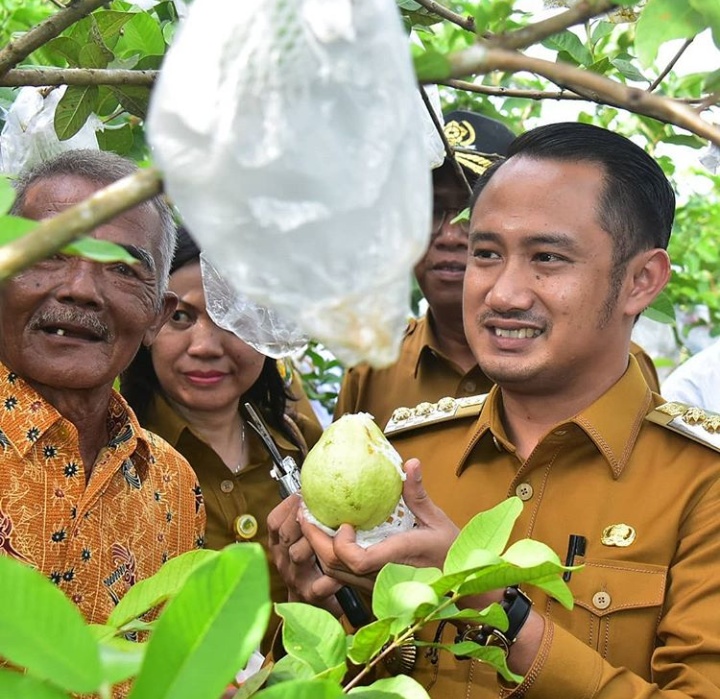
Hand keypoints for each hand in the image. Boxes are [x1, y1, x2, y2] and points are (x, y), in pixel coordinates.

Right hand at [267, 494, 341, 615]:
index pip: (275, 521)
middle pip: (286, 534)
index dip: (291, 505)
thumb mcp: (306, 535)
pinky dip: (332, 575)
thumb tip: (322, 485)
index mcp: (279, 544)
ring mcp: (294, 578)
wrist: (320, 600)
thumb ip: (310, 514)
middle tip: (322, 508)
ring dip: (316, 540)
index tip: (306, 494)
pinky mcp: (309, 596)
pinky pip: (319, 583)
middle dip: (304, 518)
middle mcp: (283, 560)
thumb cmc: (316, 561)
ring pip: (298, 553)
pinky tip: (343, 569)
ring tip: (334, 532)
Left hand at [299, 458, 459, 590]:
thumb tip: (410, 464)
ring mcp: (374, 585)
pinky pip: (341, 576)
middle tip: (307, 513)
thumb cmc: (449, 554)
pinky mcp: (371, 588)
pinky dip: (330, 557)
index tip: (343, 523)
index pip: (357, 561)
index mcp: (397, 557)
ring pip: (334, 574)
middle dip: (314, 540)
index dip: (341, 544)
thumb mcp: (436, 520)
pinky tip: (328, 537)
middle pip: (335, 567)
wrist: (456, 587)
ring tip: (312, 522)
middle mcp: (381, 576)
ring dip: (318, 549)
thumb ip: (417, 494)